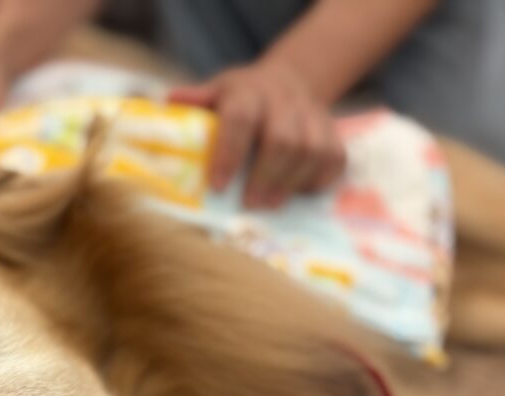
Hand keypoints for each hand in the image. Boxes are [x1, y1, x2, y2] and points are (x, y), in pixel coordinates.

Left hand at [169, 60, 345, 208]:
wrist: (286, 80)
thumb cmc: (241, 97)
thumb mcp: (216, 92)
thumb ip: (197, 101)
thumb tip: (169, 103)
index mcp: (248, 91)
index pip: (240, 118)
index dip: (230, 152)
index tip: (218, 186)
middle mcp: (284, 99)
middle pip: (282, 139)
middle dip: (265, 176)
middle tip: (248, 204)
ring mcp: (313, 114)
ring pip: (312, 150)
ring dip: (290, 182)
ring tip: (269, 205)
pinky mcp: (333, 131)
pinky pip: (335, 157)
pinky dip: (319, 179)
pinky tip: (299, 193)